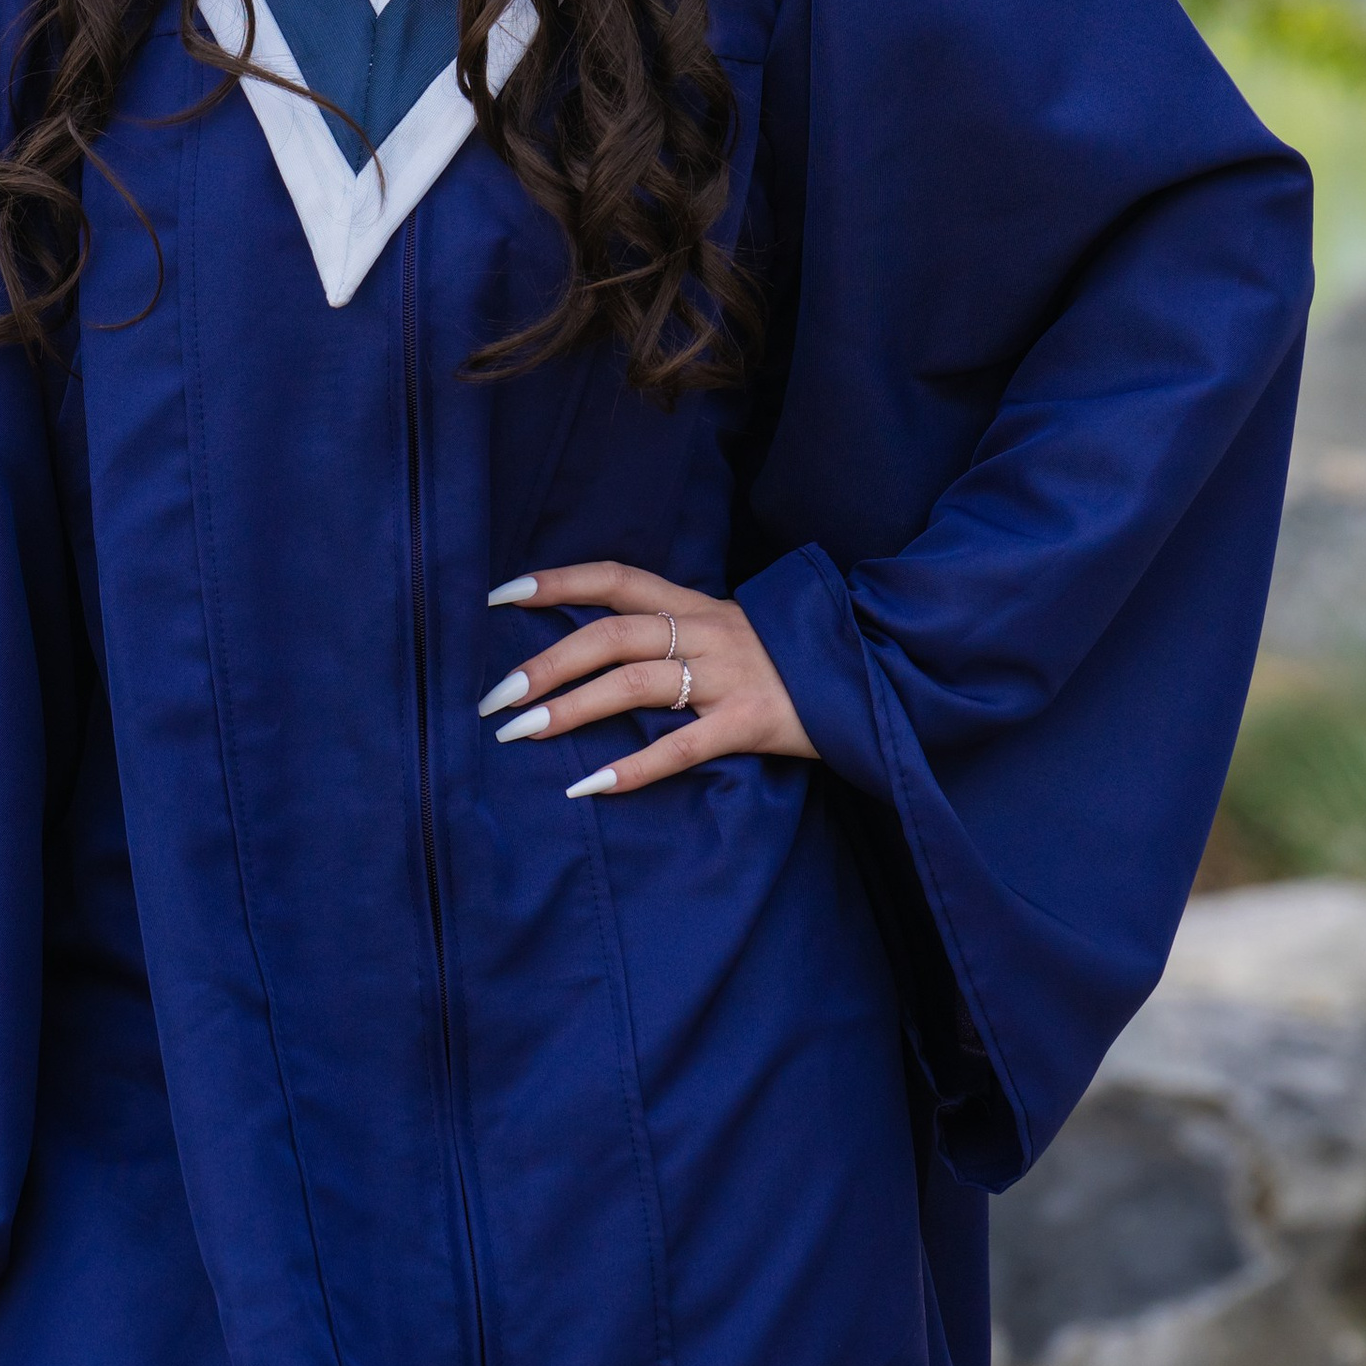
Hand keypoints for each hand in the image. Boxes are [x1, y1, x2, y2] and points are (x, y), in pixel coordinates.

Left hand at [479, 562, 813, 798]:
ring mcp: (729, 677)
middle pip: (610, 636)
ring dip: (571, 710)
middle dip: (544, 664)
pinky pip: (683, 746)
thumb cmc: (784, 661)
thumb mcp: (727, 632)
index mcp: (695, 606)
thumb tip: (592, 653)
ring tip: (520, 735)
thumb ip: (671, 635)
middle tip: (493, 698)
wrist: (873, 677)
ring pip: (636, 684)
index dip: (557, 582)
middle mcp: (706, 632)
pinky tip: (590, 785)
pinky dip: (633, 767)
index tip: (499, 596)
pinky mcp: (752, 723)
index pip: (615, 579)